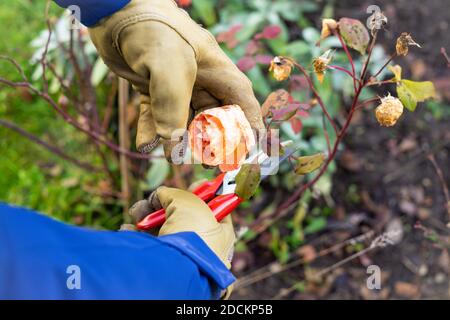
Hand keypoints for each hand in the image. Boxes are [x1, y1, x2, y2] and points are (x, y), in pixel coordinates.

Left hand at [88, 0, 263, 160]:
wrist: (112, 10)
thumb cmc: (150, 28)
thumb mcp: (168, 63)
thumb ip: (173, 105)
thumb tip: (172, 142)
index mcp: (216, 70)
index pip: (242, 102)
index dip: (248, 128)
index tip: (249, 152)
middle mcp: (200, 79)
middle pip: (215, 117)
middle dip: (211, 142)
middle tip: (205, 162)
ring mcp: (176, 84)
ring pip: (185, 120)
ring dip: (179, 141)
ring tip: (171, 158)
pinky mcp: (153, 87)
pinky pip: (157, 116)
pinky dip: (152, 131)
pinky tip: (145, 144)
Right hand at [127, 187, 235, 297]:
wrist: (174, 271)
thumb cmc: (192, 235)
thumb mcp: (189, 203)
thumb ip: (176, 194)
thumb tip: (161, 194)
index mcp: (220, 233)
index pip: (215, 208)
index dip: (203, 194)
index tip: (192, 185)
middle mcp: (202, 245)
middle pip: (182, 215)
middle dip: (164, 204)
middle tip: (154, 199)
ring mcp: (181, 254)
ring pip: (161, 227)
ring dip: (146, 216)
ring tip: (137, 212)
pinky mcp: (159, 262)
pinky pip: (147, 243)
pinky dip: (136, 233)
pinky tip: (129, 228)